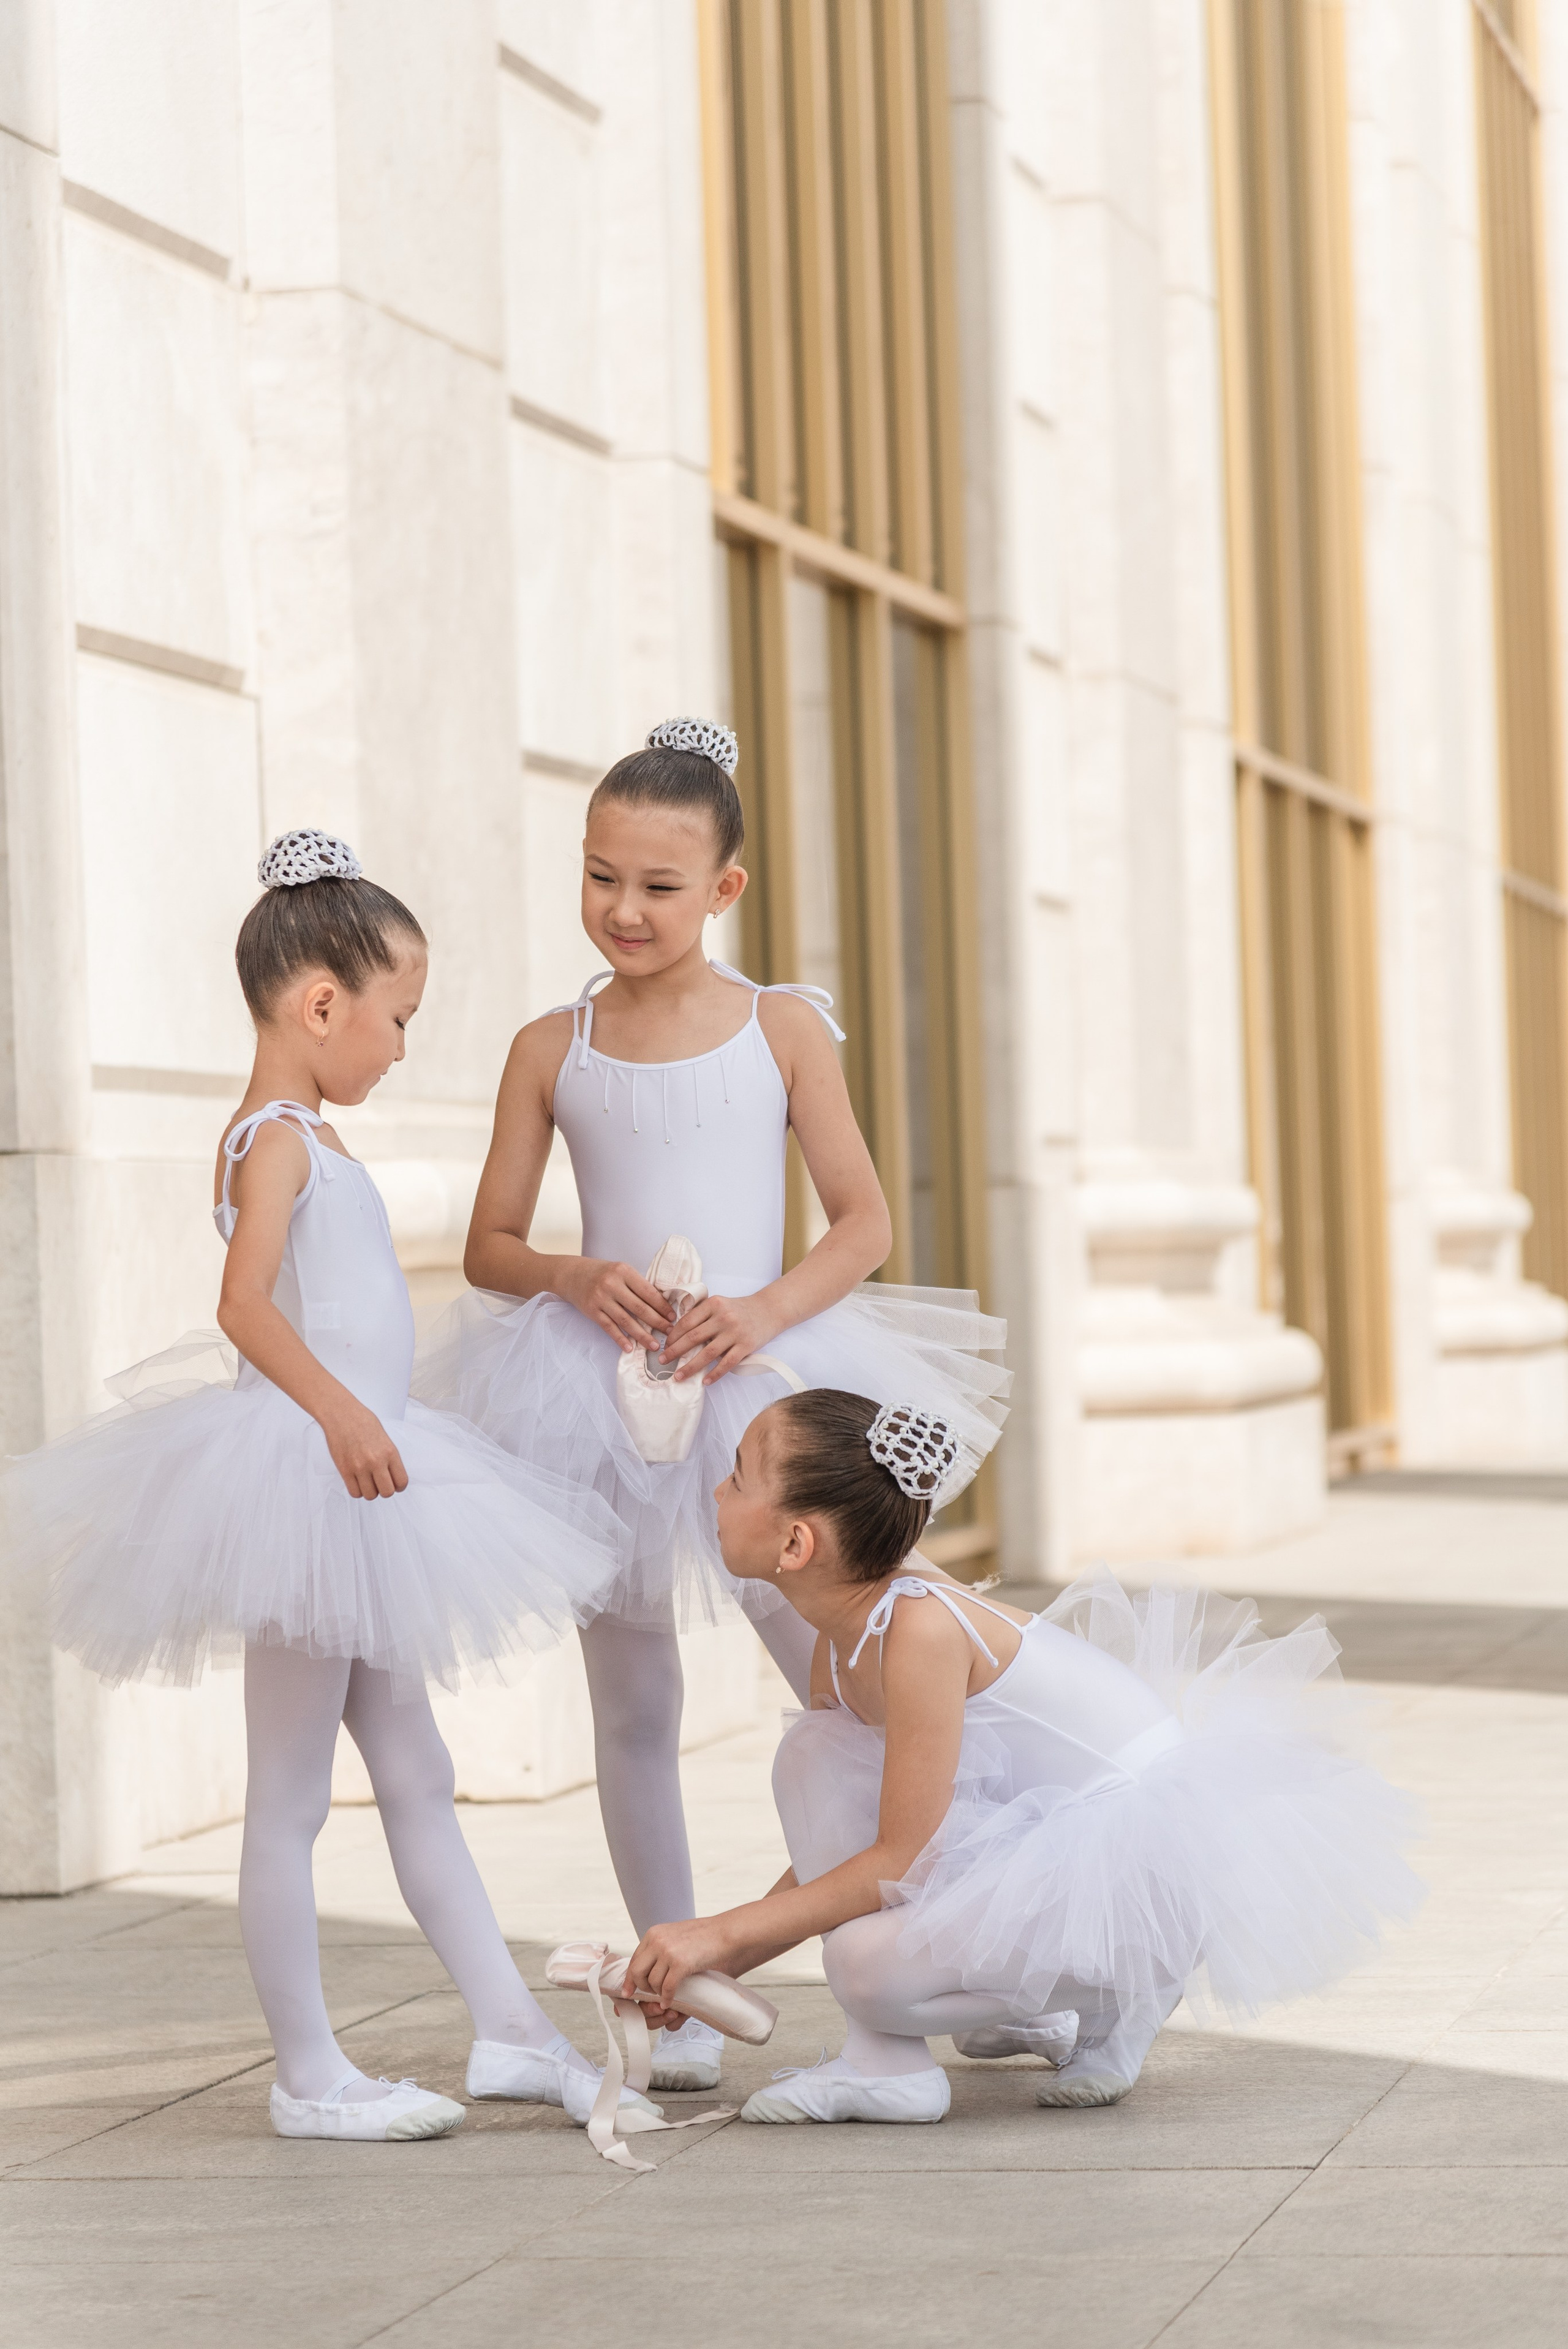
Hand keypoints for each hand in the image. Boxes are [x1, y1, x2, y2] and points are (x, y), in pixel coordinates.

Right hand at [320, 1400, 408, 1498]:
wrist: (341, 1414)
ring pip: (370, 1495)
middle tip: (380, 1482)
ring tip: (367, 1480)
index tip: (395, 1483)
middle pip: (387, 1492)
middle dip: (385, 1490)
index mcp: (390, 1452)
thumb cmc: (362, 1421)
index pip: (401, 1481)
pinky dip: (357, 1490)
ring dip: (370, 1491)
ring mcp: (359, 1467)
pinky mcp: (345, 1470)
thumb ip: (389, 1457)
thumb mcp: (385, 1438)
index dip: (399, 1486)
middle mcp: (376, 1461)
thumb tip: (391, 1475)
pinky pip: (355, 1492)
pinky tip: (357, 1481)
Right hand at [555, 1256, 672, 1352]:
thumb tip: (662, 1304)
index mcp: (624, 1271)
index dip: (662, 1306)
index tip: (672, 1317)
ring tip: (654, 1345)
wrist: (572, 1274)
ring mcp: (601, 1298)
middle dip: (657, 1322)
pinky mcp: (592, 1311)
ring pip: (625, 1321)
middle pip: (639, 1308)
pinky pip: (609, 1327)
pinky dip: (620, 1339)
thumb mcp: (621, 1271)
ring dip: (642, 1335)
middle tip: (669, 1333)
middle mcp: (612, 1284)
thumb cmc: (603, 1273)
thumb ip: (637, 1285)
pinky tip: (630, 1348)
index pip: (648, 1292)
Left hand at [624, 1915, 736, 2008]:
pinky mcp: (680, 1963)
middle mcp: (657, 1940)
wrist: (727, 1932)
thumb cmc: (705, 1936)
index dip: (630, 1979)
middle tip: (650, 1996)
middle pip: (636, 1972)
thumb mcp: (676, 1935)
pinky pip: (667, 1988)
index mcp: (654, 1933)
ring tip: (666, 1996)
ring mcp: (668, 1951)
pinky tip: (670, 2003)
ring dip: (657, 1994)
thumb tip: (649, 1966)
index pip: (634, 1960)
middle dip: (641, 1988)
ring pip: (652, 1982)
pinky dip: (667, 1999)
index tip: (628, 1993)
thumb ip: (661, 1947)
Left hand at [662, 1292, 778, 1383]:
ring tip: (678, 1376)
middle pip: (693, 1338)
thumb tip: (678, 1334)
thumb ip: (702, 1315)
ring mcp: (735, 1332)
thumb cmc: (740, 1309)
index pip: (687, 1322)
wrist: (769, 1310)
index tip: (664, 1345)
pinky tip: (704, 1381)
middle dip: (674, 1351)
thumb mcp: (720, 1304)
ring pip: (707, 1353)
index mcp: (713, 1304)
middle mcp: (723, 1317)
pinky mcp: (746, 1346)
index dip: (673, 1336)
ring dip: (690, 1367)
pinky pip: (726, 1363)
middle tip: (662, 1361)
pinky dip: (714, 1374)